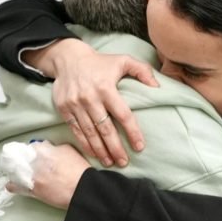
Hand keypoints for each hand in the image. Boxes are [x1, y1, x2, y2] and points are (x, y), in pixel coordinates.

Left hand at [6, 141, 90, 209]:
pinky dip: (13, 185)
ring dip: (18, 170)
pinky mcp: (30, 189)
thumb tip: (50, 149)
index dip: (35, 151)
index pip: (32, 146)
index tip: (37, 154)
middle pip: (20, 157)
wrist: (81, 190)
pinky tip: (14, 184)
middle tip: (31, 164)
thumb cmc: (79, 170)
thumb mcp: (70, 150)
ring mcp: (30, 175)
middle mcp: (33, 161)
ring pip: (15, 170)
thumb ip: (56, 148)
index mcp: (43, 149)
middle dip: (24, 160)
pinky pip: (13, 186)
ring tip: (22, 173)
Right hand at [24, 38, 158, 166]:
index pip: (123, 115)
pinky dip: (85, 144)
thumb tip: (157, 87)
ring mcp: (75, 105)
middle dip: (115, 148)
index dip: (132, 132)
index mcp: (106, 88)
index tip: (139, 147)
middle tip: (124, 162)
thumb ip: (142, 71)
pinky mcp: (64, 109)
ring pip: (90, 133)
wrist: (67, 58)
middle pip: (105, 129)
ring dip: (100, 150)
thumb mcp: (123, 60)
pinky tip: (93, 153)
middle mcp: (90, 98)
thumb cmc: (100, 62)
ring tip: (110, 162)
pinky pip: (76, 130)